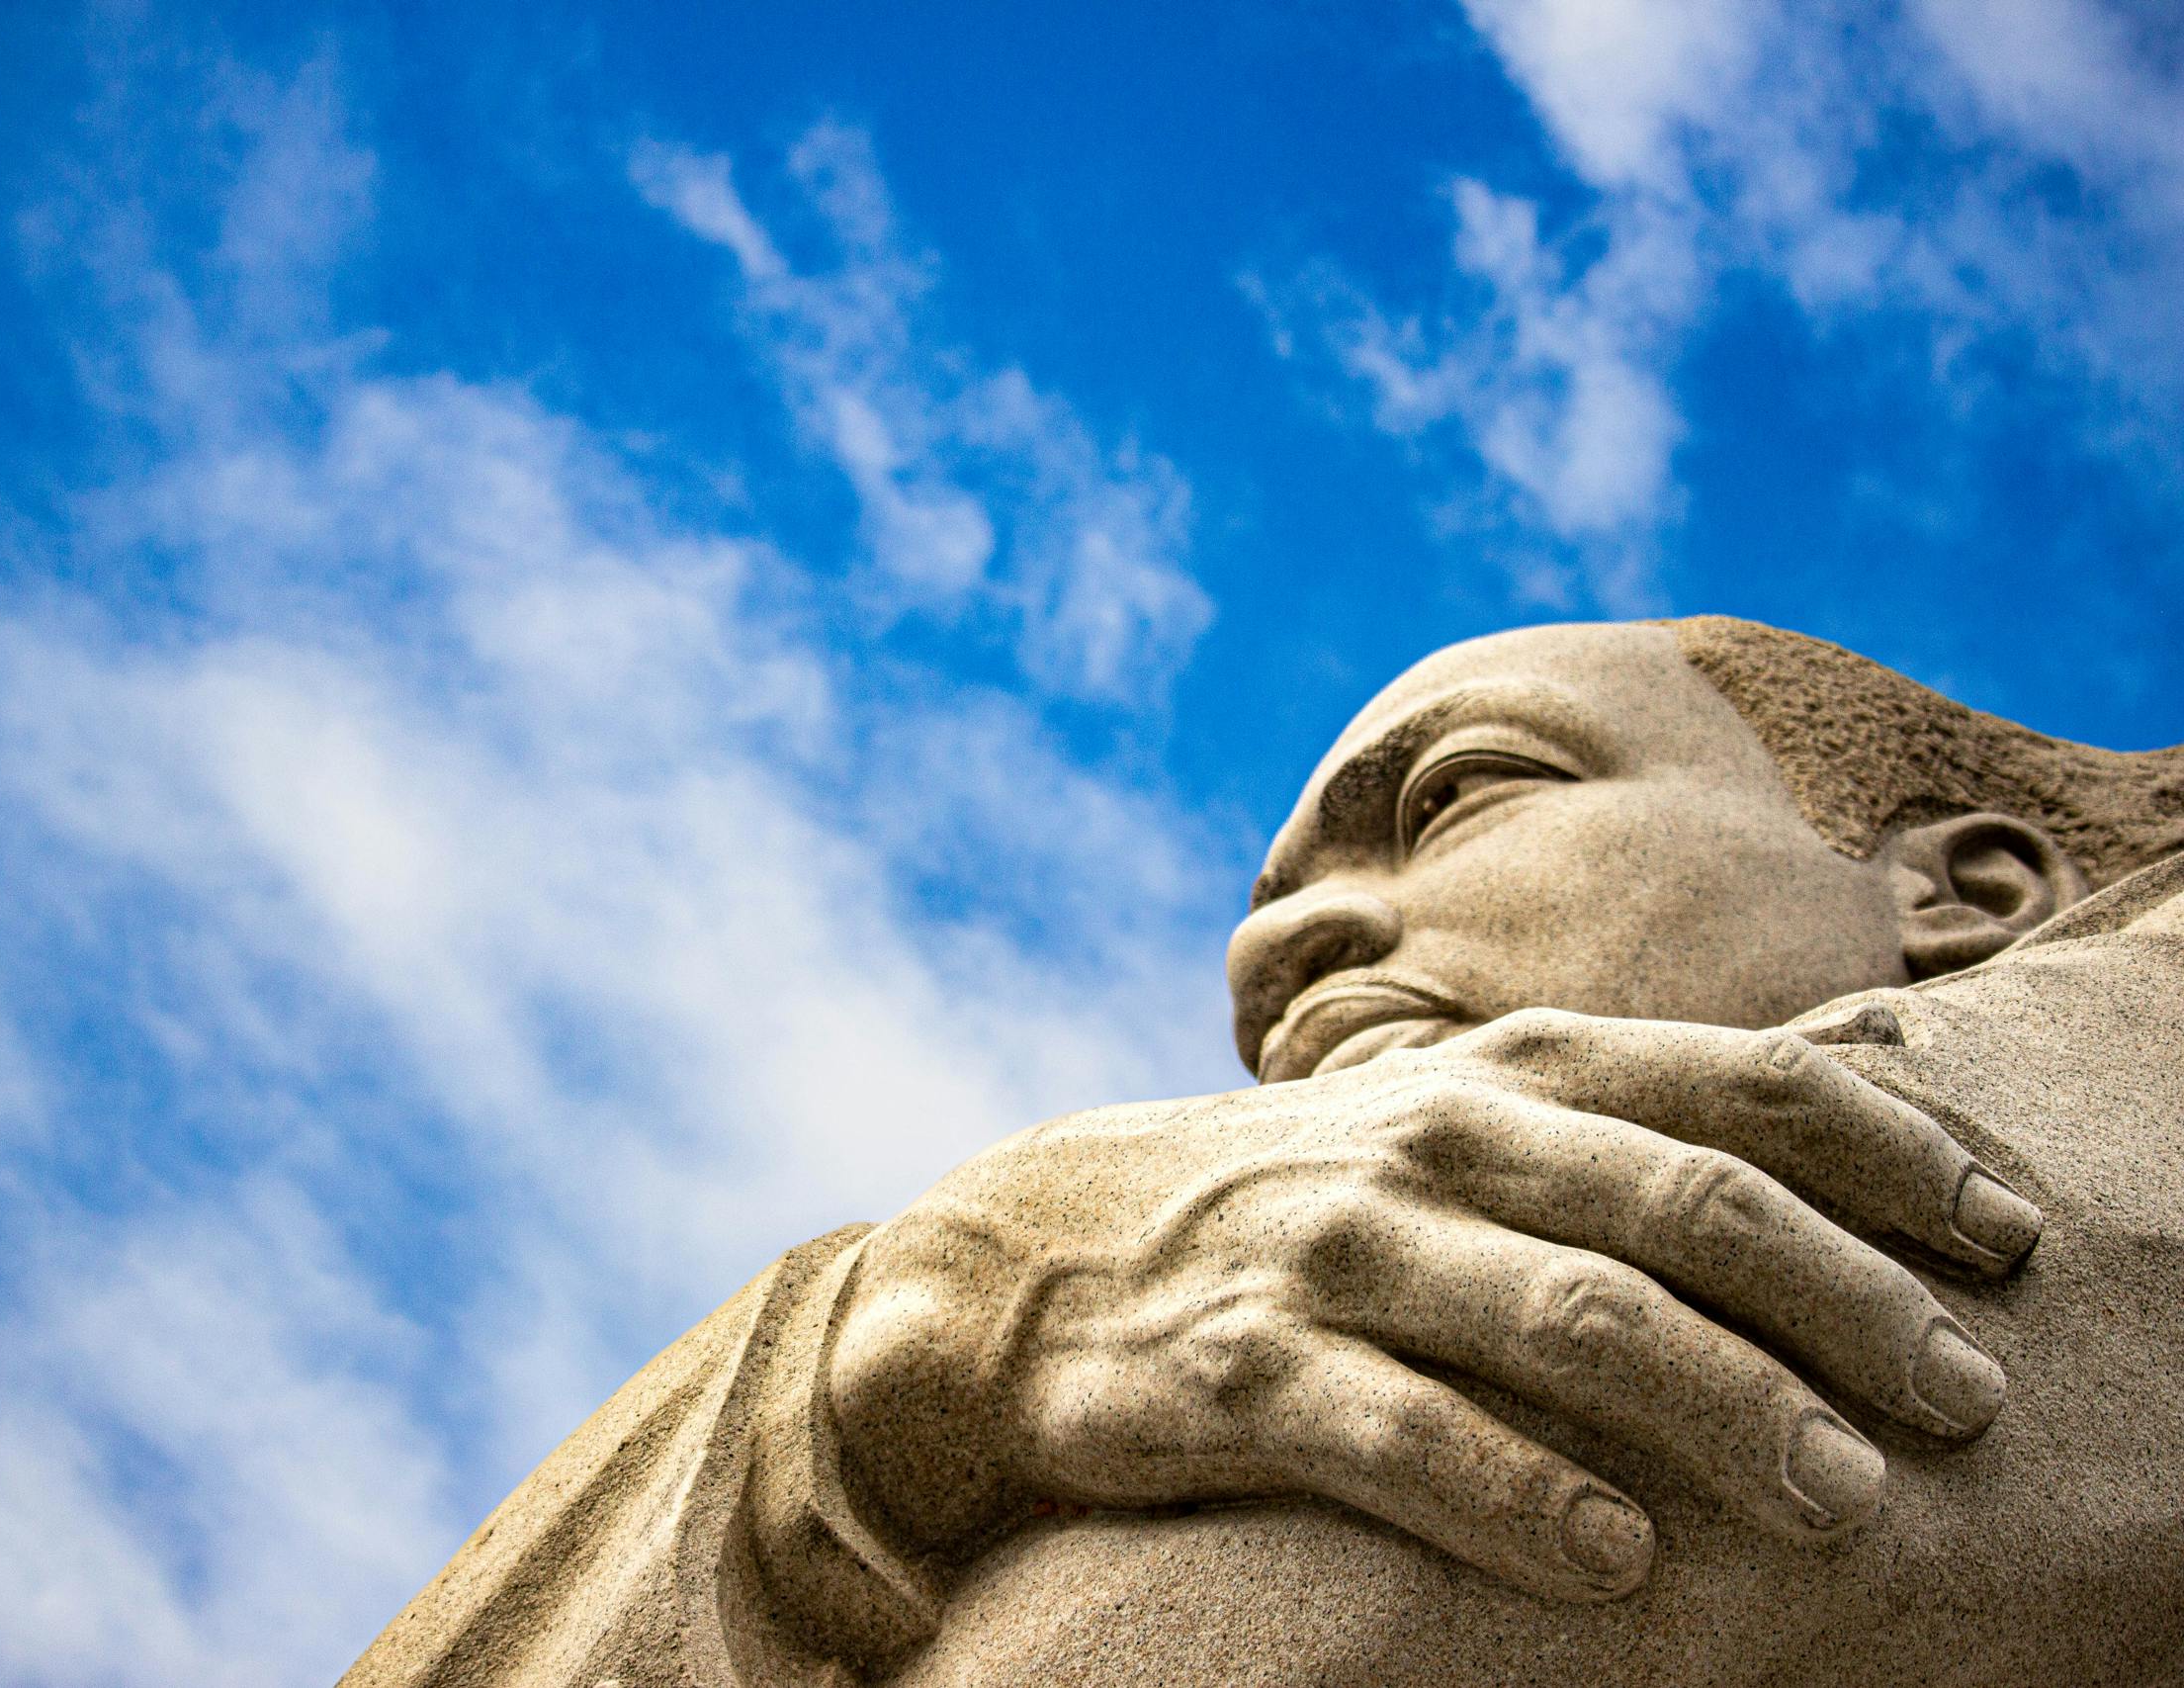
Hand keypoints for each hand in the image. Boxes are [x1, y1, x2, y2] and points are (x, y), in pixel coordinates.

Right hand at [824, 1008, 2042, 1601]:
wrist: (1030, 1252)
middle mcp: (1428, 1144)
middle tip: (1963, 1401)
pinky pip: (1398, 1436)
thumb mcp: (1455, 1118)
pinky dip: (1520, 1495)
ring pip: (1562, 1315)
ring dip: (1723, 1402)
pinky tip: (1622, 1562)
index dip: (1887, 1154)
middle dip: (1843, 1298)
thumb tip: (1875, 1070)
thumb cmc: (1304, 1197)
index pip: (1729, 1084)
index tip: (2012, 1238)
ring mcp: (1331, 1254)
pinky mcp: (1237, 1372)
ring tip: (1845, 1499)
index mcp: (1499, 1077)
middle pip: (1677, 1201)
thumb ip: (1635, 1106)